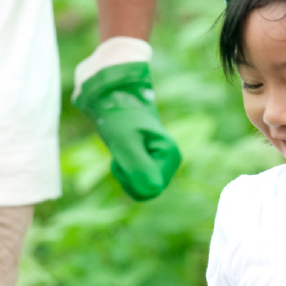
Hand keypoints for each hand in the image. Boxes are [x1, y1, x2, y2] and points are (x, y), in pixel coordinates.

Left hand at [74, 38, 181, 200]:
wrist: (114, 95)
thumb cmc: (119, 115)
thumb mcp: (125, 142)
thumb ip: (138, 167)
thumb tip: (151, 191)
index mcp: (171, 155)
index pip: (150, 189)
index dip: (129, 178)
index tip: (121, 155)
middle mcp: (171, 160)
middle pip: (146, 190)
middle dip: (127, 176)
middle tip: (119, 153)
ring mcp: (162, 160)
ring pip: (140, 186)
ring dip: (124, 172)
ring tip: (121, 148)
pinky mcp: (152, 159)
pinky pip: (136, 179)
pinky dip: (125, 169)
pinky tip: (123, 150)